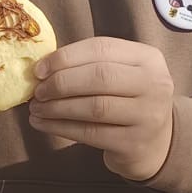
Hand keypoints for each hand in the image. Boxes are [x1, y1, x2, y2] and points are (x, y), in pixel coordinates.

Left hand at [28, 37, 175, 181]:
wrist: (155, 144)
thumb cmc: (128, 102)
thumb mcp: (121, 74)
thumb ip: (90, 65)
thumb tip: (42, 68)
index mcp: (148, 58)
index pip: (102, 48)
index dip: (66, 57)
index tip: (39, 69)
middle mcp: (154, 84)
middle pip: (100, 76)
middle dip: (61, 82)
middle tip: (38, 91)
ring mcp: (147, 115)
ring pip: (94, 106)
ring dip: (58, 107)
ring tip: (37, 108)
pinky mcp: (133, 143)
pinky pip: (90, 133)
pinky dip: (60, 128)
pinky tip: (43, 124)